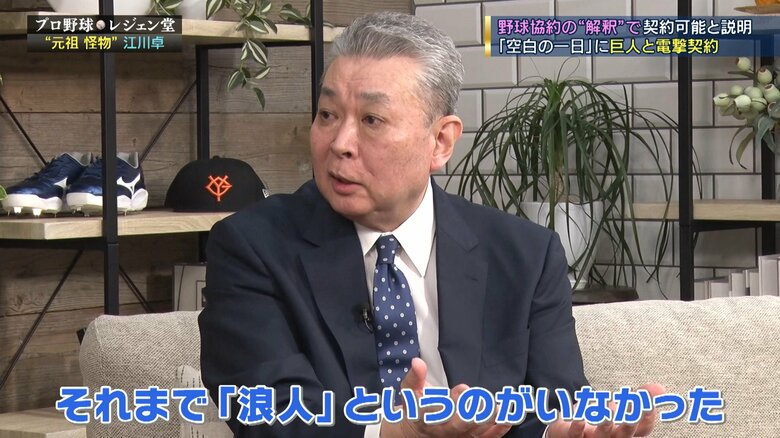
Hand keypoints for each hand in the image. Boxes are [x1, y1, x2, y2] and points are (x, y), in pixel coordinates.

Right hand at [380, 358, 510, 437]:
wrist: (415, 433)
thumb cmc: (415, 407)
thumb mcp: (410, 390)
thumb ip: (415, 376)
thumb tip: (417, 361)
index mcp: (426, 416)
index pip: (439, 410)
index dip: (452, 400)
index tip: (463, 388)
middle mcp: (443, 429)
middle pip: (459, 424)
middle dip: (474, 412)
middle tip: (487, 401)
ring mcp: (457, 436)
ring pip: (474, 431)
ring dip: (489, 420)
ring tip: (502, 408)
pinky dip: (497, 430)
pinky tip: (507, 418)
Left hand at [546, 383, 665, 437]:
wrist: (571, 430)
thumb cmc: (602, 421)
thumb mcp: (621, 408)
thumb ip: (640, 398)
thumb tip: (661, 388)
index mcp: (626, 433)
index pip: (643, 429)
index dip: (649, 415)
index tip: (651, 398)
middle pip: (625, 434)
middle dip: (631, 420)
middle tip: (637, 406)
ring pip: (602, 435)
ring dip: (606, 423)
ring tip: (608, 410)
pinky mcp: (573, 436)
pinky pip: (576, 433)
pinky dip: (577, 425)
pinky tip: (579, 416)